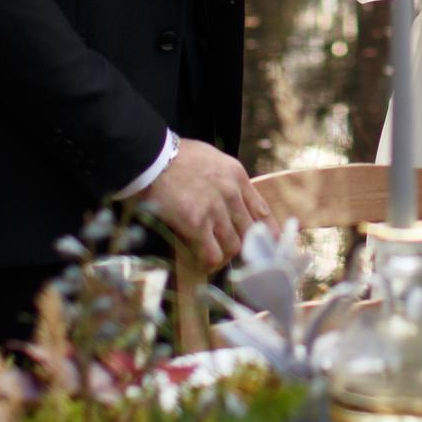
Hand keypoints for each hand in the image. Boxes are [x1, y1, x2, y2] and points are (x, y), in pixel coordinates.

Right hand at [140, 139, 271, 271]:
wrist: (151, 157)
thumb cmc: (175, 157)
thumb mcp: (211, 159)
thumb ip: (225, 179)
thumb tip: (228, 198)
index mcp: (236, 176)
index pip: (261, 210)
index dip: (269, 231)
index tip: (270, 243)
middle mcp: (231, 193)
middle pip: (250, 232)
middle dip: (245, 247)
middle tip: (234, 253)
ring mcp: (215, 210)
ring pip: (234, 246)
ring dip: (225, 256)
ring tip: (214, 258)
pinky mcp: (196, 224)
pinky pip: (212, 254)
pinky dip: (209, 263)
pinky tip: (201, 263)